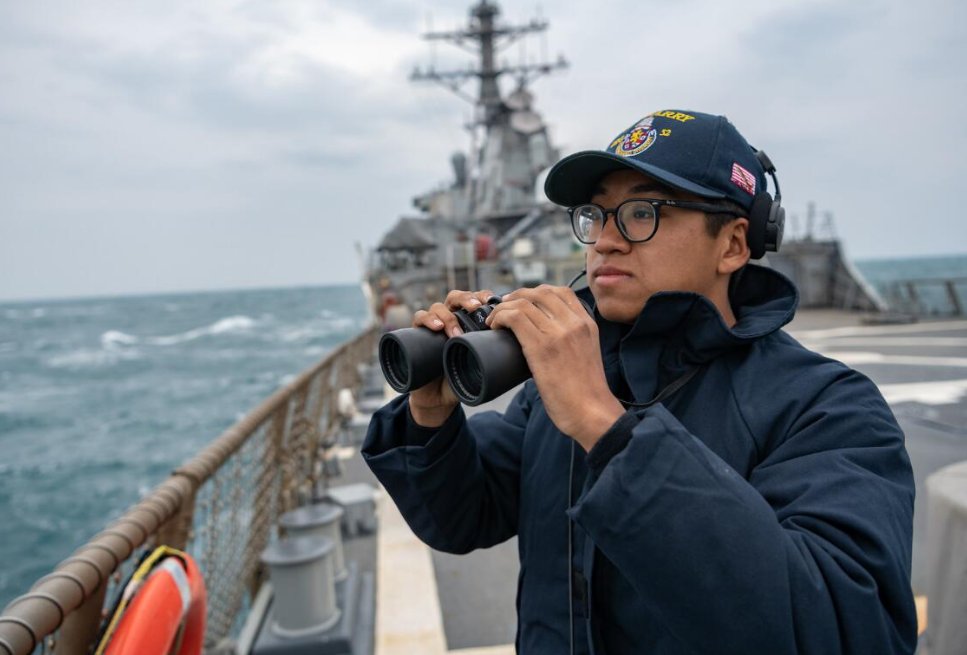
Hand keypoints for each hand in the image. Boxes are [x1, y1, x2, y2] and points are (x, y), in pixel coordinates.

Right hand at [408, 289, 498, 426]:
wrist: (438, 397)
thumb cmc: (462, 378)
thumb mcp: (482, 367)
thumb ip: (498, 361)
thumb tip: (526, 361)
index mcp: (467, 322)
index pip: (475, 300)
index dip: (482, 296)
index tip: (493, 300)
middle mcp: (450, 319)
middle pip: (456, 297)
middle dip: (466, 299)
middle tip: (476, 308)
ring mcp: (433, 326)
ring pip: (438, 306)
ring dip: (447, 315)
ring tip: (455, 331)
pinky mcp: (416, 334)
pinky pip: (419, 317)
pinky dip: (427, 319)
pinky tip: (437, 327)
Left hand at [486, 285, 624, 450]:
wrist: (592, 413)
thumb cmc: (586, 392)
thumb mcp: (586, 354)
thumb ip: (571, 340)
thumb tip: (543, 337)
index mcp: (587, 323)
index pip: (561, 291)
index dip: (536, 292)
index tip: (523, 302)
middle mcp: (574, 323)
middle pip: (540, 292)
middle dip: (517, 296)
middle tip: (503, 308)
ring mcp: (558, 333)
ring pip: (524, 302)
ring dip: (503, 307)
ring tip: (494, 319)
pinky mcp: (541, 347)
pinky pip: (515, 318)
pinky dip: (500, 317)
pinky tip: (494, 325)